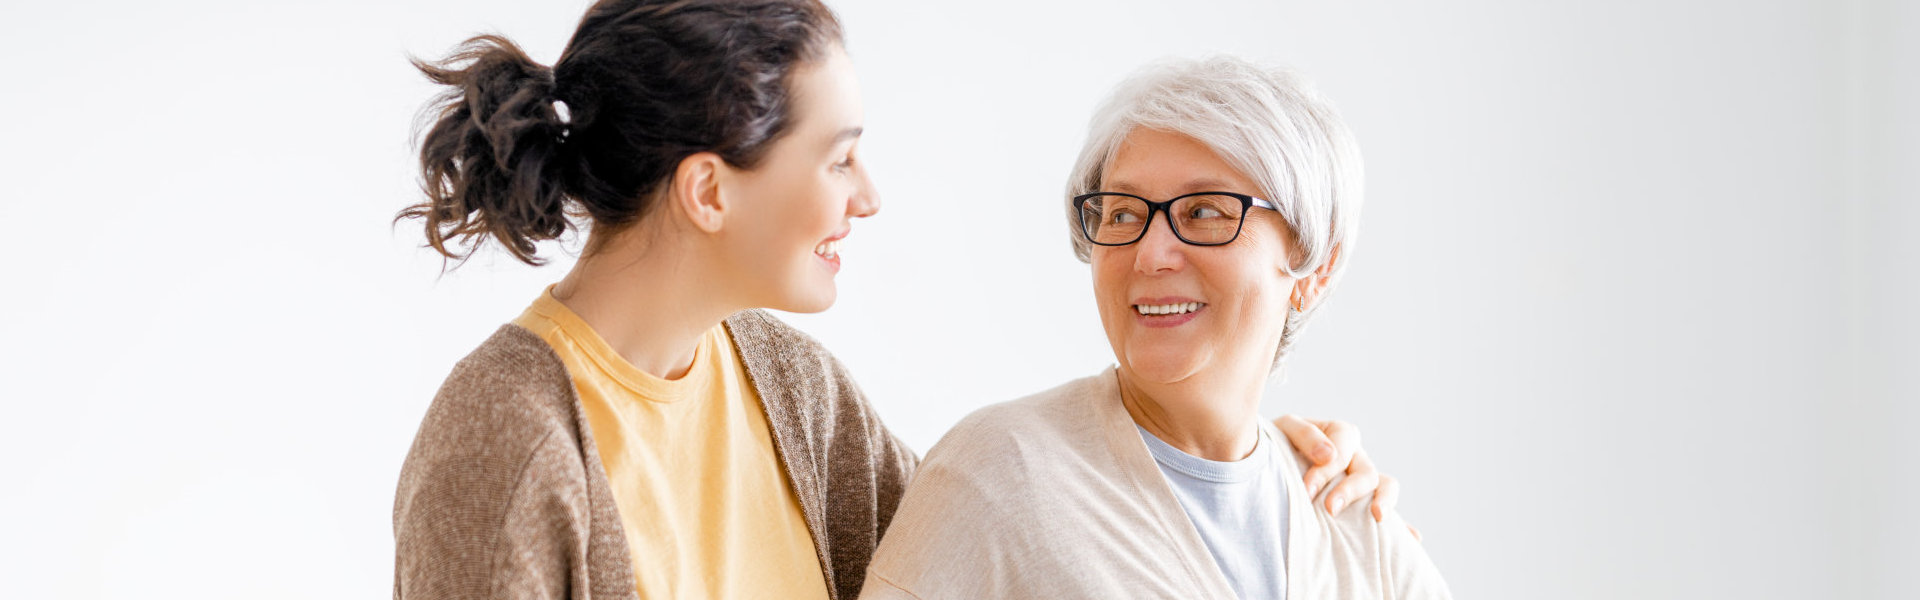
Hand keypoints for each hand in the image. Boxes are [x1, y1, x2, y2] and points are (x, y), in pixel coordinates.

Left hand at [1273, 415, 1422, 540]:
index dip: (1327, 467)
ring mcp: (1362, 481)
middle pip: (1365, 470)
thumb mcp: (1284, 429)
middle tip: (1330, 508)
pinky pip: (1388, 512)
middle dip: (1349, 490)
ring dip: (1385, 501)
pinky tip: (1412, 538)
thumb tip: (1328, 455)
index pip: (1344, 443)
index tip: (1307, 489)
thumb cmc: (1275, 444)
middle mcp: (1355, 457)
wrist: (1266, 464)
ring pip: (1385, 485)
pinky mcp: (1362, 504)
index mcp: (1339, 434)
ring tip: (1378, 517)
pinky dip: (1403, 526)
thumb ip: (1305, 435)